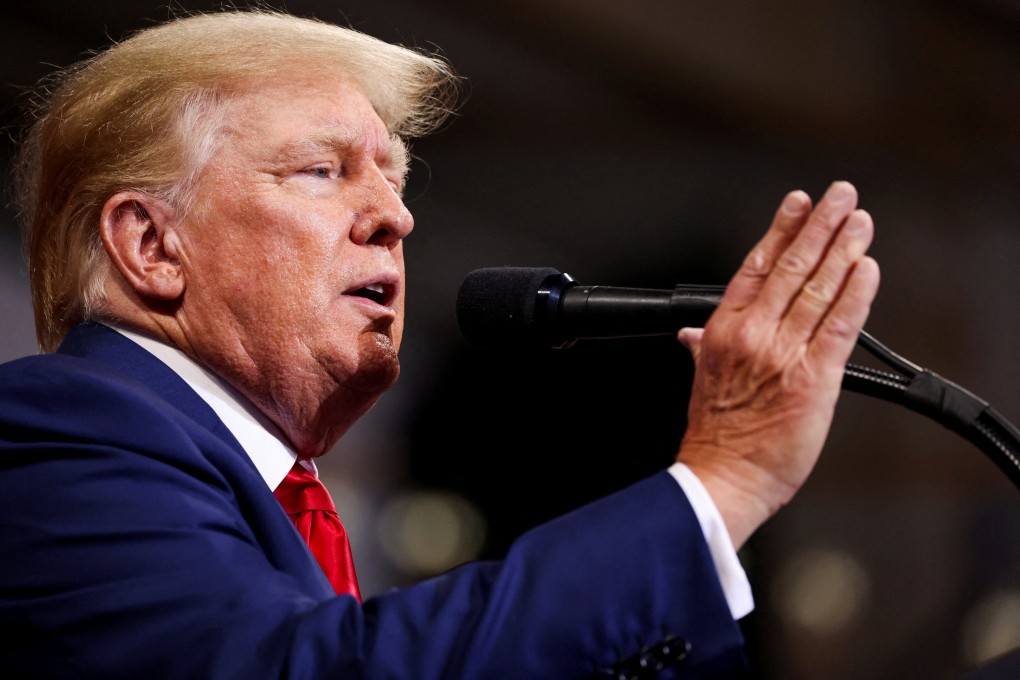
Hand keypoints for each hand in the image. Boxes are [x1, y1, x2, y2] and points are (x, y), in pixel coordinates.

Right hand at [676, 181, 879, 548]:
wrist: (723, 477)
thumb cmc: (715, 434)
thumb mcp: (700, 379)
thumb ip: (701, 346)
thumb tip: (692, 332)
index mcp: (721, 330)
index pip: (756, 266)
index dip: (780, 230)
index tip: (798, 203)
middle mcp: (752, 334)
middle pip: (792, 267)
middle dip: (820, 225)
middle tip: (841, 195)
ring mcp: (783, 353)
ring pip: (818, 288)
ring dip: (843, 249)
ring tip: (860, 221)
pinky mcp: (815, 379)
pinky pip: (840, 327)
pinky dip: (855, 294)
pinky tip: (867, 269)